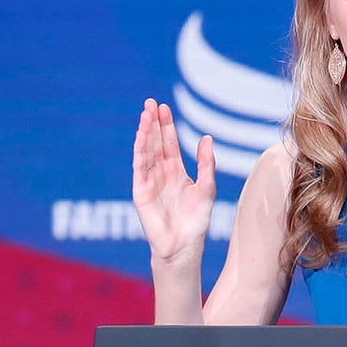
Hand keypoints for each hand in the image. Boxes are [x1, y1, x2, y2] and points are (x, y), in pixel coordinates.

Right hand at [132, 98, 215, 262]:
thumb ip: (206, 163)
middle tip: (151, 102)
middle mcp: (161, 173)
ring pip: (146, 151)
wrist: (184, 244)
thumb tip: (206, 137)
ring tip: (145, 113)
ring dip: (145, 132)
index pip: (169, 143)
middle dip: (153, 123)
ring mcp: (149, 181)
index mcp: (176, 171)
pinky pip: (139, 166)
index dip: (166, 126)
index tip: (164, 107)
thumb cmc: (196, 219)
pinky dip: (139, 150)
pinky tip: (141, 135)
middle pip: (155, 143)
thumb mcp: (207, 187)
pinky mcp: (140, 191)